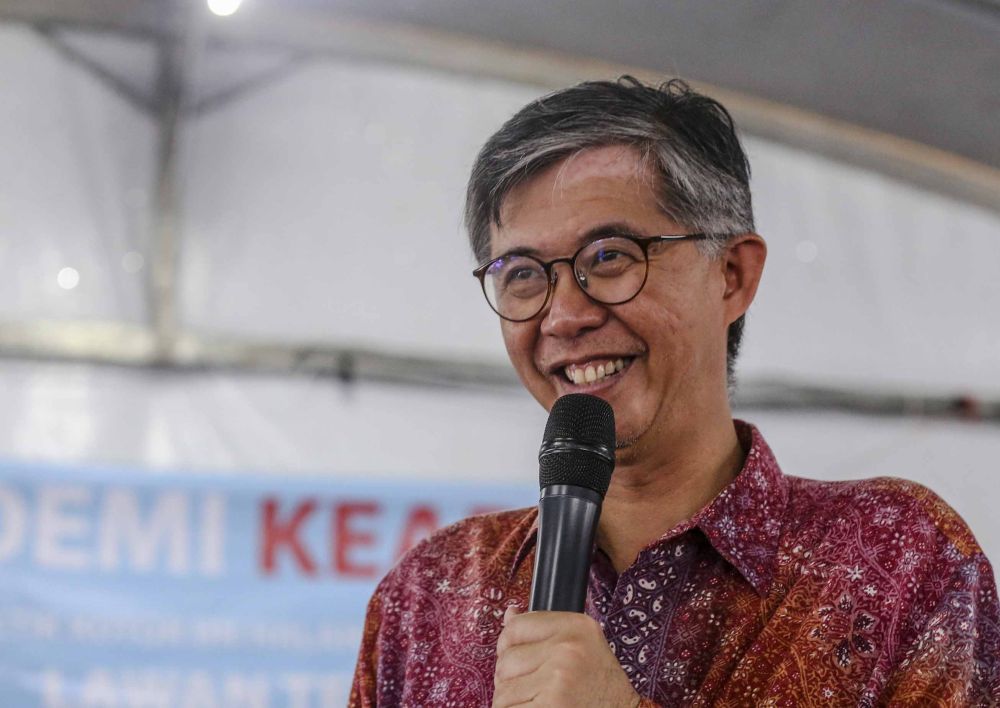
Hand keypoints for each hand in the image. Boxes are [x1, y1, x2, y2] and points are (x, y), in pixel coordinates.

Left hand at [492, 606, 640, 706]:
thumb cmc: (601, 687)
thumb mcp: (583, 646)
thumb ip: (545, 630)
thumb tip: (509, 613)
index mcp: (576, 626)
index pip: (515, 626)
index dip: (509, 646)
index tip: (519, 660)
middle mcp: (568, 648)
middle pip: (506, 660)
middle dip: (511, 679)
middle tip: (536, 689)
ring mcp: (558, 678)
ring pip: (503, 689)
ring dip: (513, 702)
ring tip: (539, 702)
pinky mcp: (550, 705)